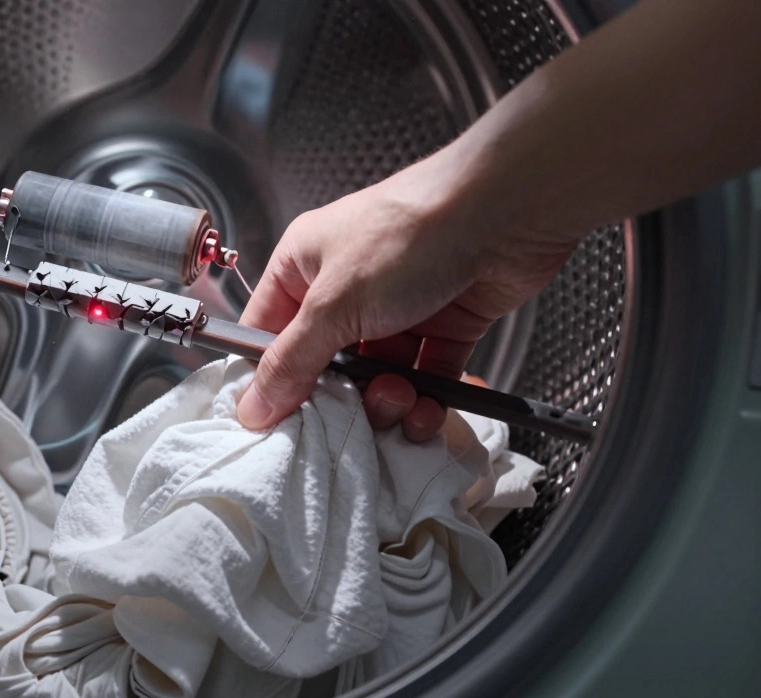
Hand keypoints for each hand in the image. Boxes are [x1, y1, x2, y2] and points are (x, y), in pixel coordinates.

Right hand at [236, 157, 577, 439]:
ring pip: (377, 376)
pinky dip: (426, 400)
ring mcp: (397, 306)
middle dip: (341, 396)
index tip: (276, 421)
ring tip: (403, 398)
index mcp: (304, 266)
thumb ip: (291, 361)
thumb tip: (253, 405)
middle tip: (352, 410)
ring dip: (389, 401)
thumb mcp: (333, 304)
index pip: (268, 333)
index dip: (269, 379)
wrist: (507, 212)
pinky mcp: (444, 324)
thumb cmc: (411, 233)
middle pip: (326, 364)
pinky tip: (428, 410)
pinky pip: (424, 376)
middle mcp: (347, 286)